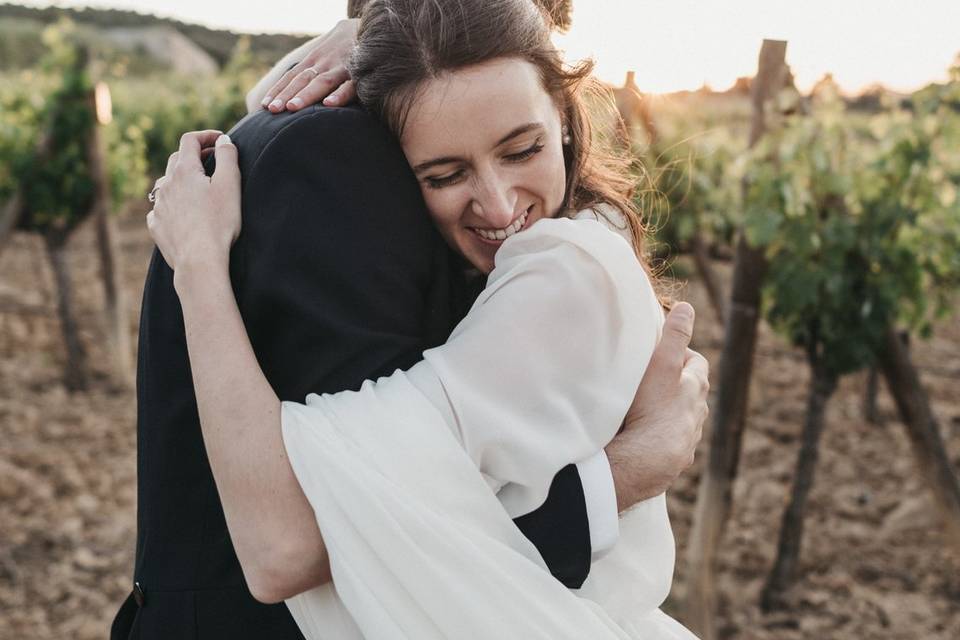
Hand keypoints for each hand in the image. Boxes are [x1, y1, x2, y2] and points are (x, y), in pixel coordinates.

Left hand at [146, 131, 240, 286]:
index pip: (190, 140)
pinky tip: (183, 212)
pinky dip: (172, 203)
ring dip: (181, 180)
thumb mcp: (231, 185)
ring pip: (166, 183)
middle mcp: (166, 184)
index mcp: (184, 171)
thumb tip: (224, 140)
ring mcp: (158, 205)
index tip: (221, 140)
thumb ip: (228, 157)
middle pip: (177, 159)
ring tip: (197, 188)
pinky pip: (161, 207)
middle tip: (214, 161)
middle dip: (195, 156)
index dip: (206, 135)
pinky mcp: (156, 225)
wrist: (199, 260)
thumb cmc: (219, 223)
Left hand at [263, 19, 358, 112]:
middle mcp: (324, 64)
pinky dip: (340, 94)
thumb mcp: (326, 57)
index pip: (292, 77)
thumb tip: (295, 93)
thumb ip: (313, 73)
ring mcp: (341, 67)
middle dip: (286, 94)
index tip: (264, 105)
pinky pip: (350, 86)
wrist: (369, 28)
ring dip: (306, 95)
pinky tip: (330, 105)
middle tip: (272, 109)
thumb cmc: (344, 49)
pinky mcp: (360, 73)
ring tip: (292, 108)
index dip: (278, 90)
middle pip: (302, 80)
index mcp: (314, 62)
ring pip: (321, 82)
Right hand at [605, 302, 708, 511]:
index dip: (683, 354)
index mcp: (695, 388)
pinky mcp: (674, 461)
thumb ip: (674, 336)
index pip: (697, 363)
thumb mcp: (662, 364)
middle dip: (678, 384)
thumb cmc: (651, 409)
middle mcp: (696, 414)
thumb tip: (687, 308)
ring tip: (648, 410)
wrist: (645, 461)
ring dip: (671, 413)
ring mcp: (687, 439)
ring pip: (683, 420)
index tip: (666, 351)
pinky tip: (645, 440)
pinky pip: (672, 445)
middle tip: (656, 379)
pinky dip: (662, 438)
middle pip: (692, 393)